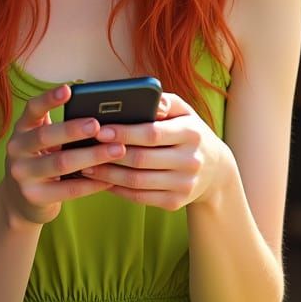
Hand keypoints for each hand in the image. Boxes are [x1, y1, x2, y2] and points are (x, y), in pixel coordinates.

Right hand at [0, 83, 130, 226]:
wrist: (19, 201)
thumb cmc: (42, 162)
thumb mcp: (42, 143)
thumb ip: (60, 129)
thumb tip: (101, 115)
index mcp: (21, 129)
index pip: (32, 109)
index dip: (49, 99)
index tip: (68, 89)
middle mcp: (16, 149)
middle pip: (45, 136)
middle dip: (73, 130)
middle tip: (98, 124)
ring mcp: (22, 175)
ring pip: (60, 163)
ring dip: (92, 156)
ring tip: (117, 150)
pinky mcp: (34, 197)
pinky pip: (68, 189)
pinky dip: (91, 183)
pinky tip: (109, 178)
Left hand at [80, 92, 231, 210]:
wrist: (215, 170)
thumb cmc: (189, 132)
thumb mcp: (184, 112)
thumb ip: (164, 102)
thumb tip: (146, 99)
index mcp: (191, 134)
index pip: (152, 134)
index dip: (124, 133)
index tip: (100, 130)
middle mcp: (191, 160)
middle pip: (141, 160)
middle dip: (110, 155)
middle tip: (85, 149)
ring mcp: (184, 184)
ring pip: (137, 182)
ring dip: (108, 175)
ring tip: (86, 166)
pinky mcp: (176, 202)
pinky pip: (140, 197)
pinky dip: (117, 190)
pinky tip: (102, 181)